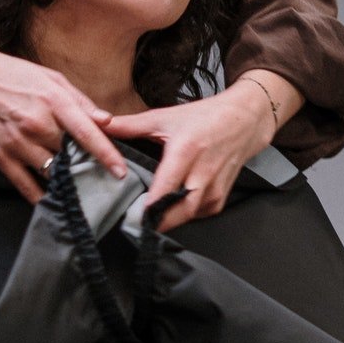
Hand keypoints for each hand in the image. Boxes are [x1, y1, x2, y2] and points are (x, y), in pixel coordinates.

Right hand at [0, 26, 126, 203]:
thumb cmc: (13, 75)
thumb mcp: (51, 78)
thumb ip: (80, 101)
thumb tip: (106, 120)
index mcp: (53, 101)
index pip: (87, 133)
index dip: (106, 154)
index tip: (121, 172)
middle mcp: (36, 124)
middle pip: (70, 157)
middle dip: (85, 167)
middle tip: (98, 176)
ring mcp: (16, 143)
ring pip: (51, 173)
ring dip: (65, 182)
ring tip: (76, 185)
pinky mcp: (0, 156)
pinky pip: (25, 186)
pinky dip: (40, 196)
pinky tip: (52, 198)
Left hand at [105, 77, 289, 230]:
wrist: (244, 120)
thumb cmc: (204, 118)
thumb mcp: (165, 117)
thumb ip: (130, 125)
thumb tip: (99, 124)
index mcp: (186, 151)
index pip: (164, 190)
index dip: (147, 209)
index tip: (129, 218)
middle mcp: (203, 174)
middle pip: (177, 213)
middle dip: (155, 222)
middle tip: (133, 225)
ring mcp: (215, 189)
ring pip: (187, 217)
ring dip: (168, 220)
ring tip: (148, 219)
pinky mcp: (220, 198)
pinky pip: (197, 215)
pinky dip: (182, 215)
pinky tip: (170, 208)